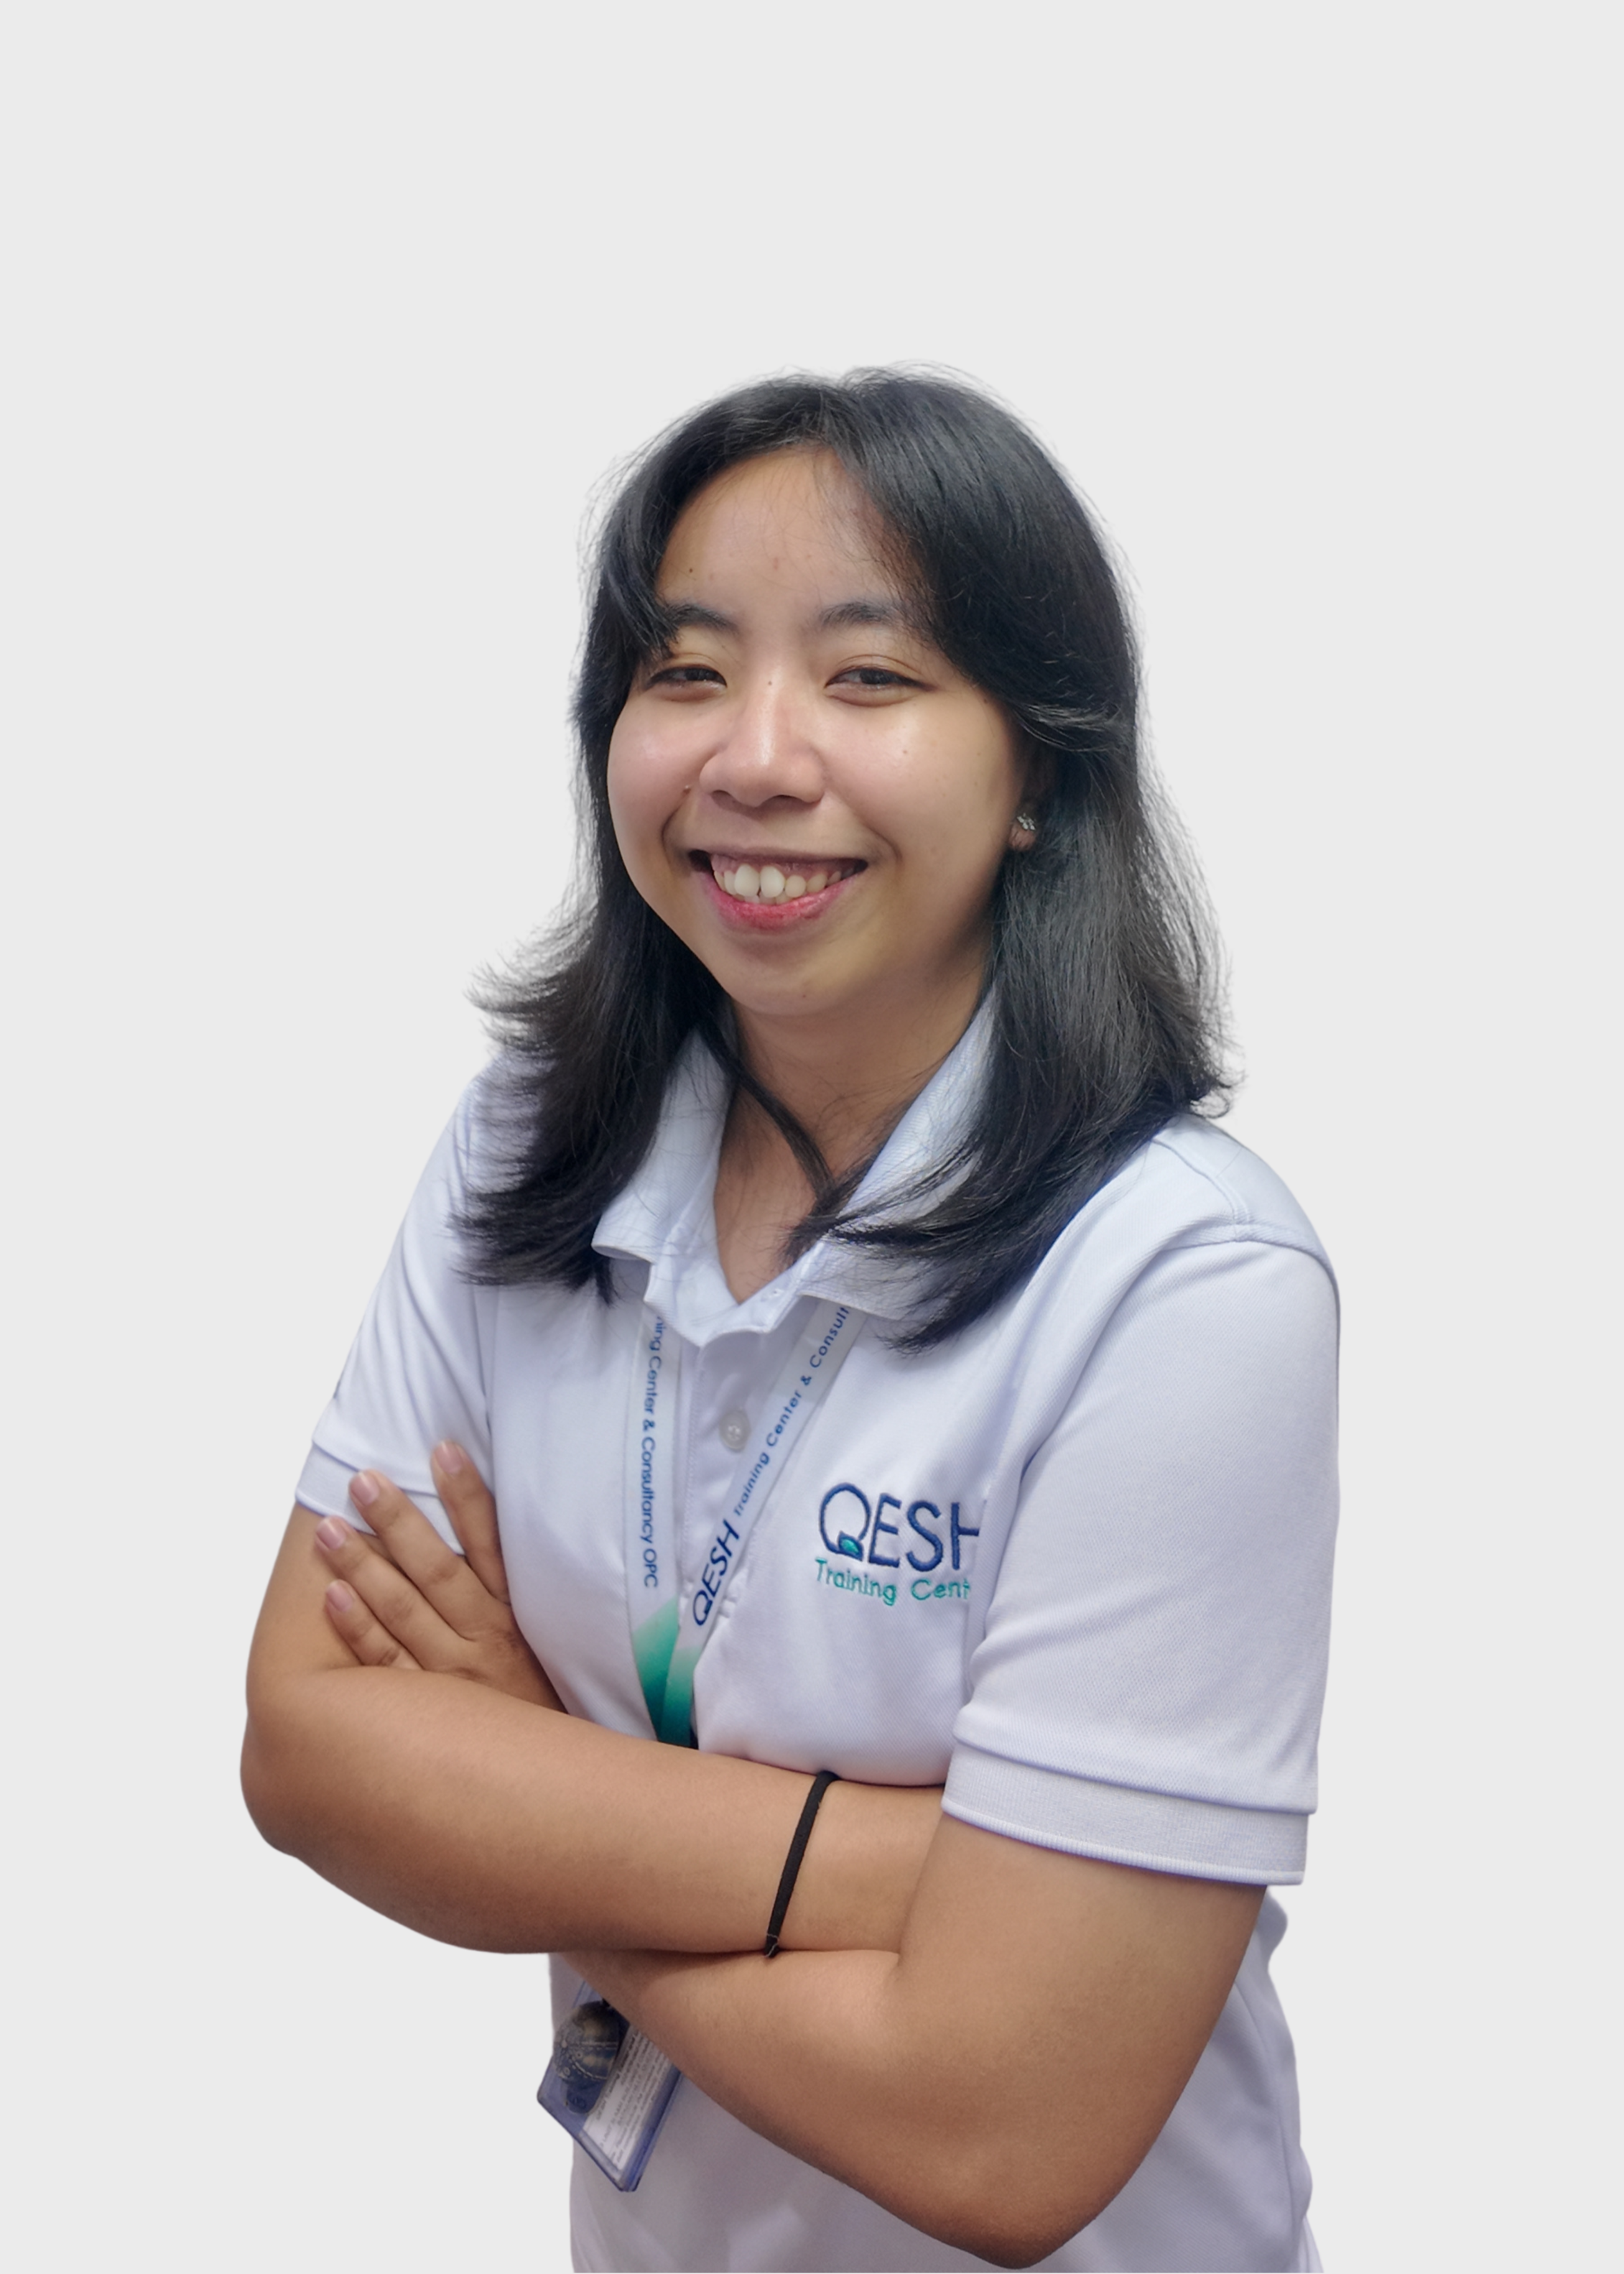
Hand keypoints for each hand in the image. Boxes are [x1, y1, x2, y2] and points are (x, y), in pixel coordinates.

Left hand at [314, 1442, 562, 1710]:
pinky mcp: (428, 1714)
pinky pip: (385, 1665)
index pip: (491, 1544)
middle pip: (437, 1570)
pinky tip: (332, 1595)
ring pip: (403, 1612)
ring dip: (363, 1566)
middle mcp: (487, 1642)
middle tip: (362, 1480)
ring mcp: (454, 1678)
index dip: (468, 1496)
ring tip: (328, 1527)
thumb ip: (523, 1598)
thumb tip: (496, 1541)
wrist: (553, 1785)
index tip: (443, 1449)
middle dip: (398, 1521)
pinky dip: (359, 1629)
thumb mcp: (551, 1649)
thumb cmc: (545, 1708)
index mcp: (519, 1619)